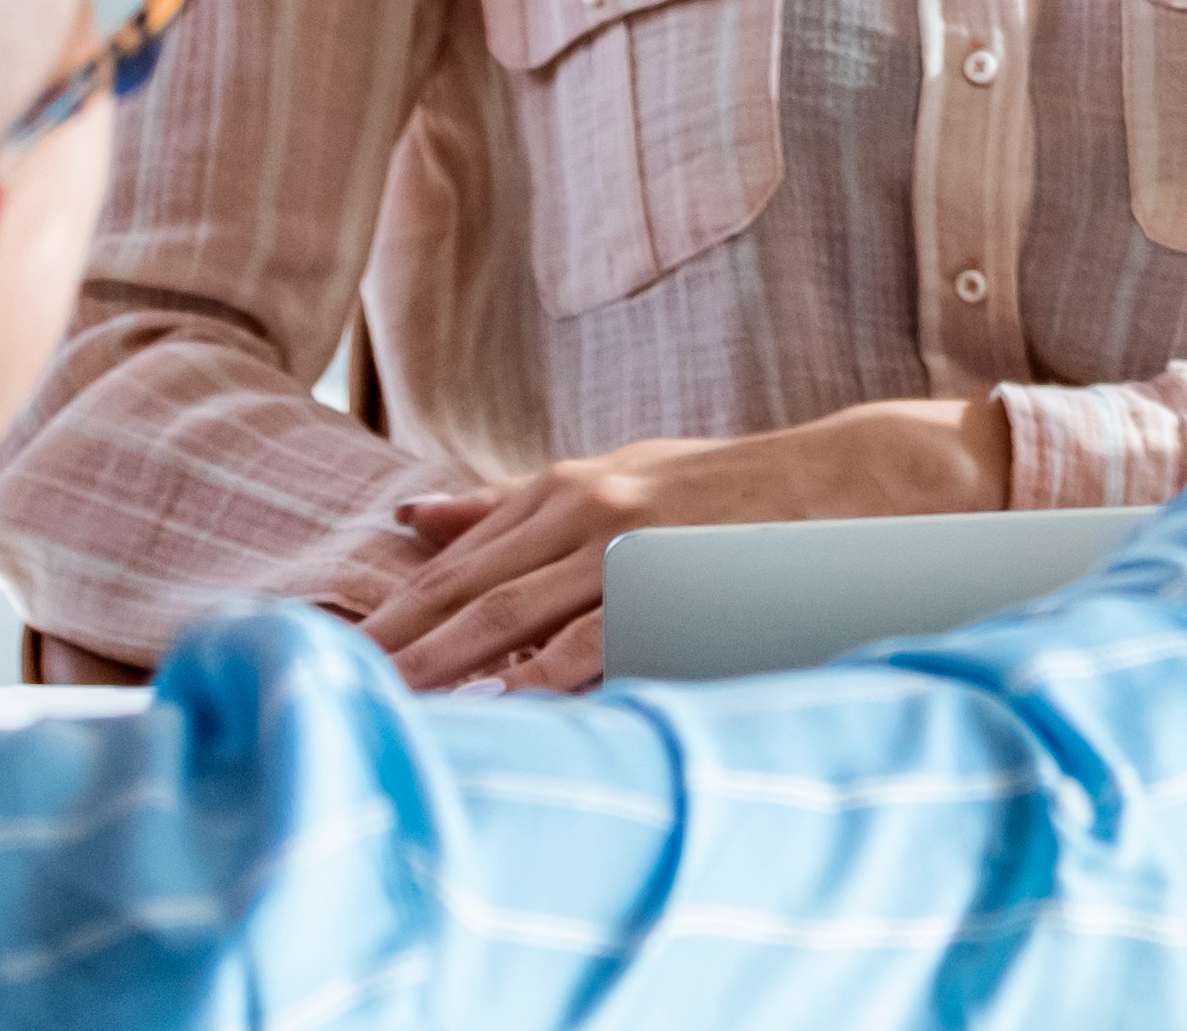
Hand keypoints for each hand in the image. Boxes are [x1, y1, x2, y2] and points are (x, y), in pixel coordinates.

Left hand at [351, 393, 1009, 693]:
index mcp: (568, 488)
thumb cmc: (738, 489)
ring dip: (449, 669)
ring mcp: (633, 549)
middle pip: (465, 592)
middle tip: (330, 690)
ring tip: (390, 710)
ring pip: (514, 620)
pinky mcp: (680, 586)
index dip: (389, 612)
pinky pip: (597, 646)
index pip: (452, 560)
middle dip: (396, 646)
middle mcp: (588, 510)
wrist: (864, 475)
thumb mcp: (622, 478)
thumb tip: (410, 519)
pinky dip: (544, 681)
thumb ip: (513, 505)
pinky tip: (505, 712)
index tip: (323, 652)